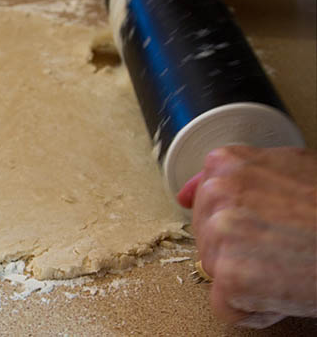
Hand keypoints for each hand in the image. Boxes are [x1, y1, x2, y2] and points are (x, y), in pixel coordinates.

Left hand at [177, 146, 316, 327]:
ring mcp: (220, 233)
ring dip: (247, 278)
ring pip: (215, 269)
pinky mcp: (230, 275)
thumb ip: (236, 174)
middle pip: (207, 236)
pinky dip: (254, 309)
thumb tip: (186, 195)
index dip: (237, 222)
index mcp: (226, 164)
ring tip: (287, 266)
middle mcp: (216, 193)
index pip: (205, 202)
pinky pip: (226, 306)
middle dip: (239, 250)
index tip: (259, 229)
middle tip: (283, 248)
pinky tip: (282, 291)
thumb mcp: (288, 167)